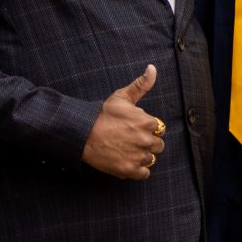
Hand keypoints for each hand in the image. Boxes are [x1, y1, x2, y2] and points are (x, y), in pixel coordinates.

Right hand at [82, 64, 165, 179]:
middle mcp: (146, 140)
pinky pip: (144, 174)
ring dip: (143, 156)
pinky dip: (138, 170)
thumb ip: (141, 85)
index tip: (135, 128)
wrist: (82, 134)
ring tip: (128, 150)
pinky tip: (127, 161)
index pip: (159, 128)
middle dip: (148, 143)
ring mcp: (138, 156)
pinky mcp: (130, 170)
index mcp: (147, 122)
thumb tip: (153, 68)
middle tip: (131, 140)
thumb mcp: (122, 96)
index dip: (148, 128)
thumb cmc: (102, 114)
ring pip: (151, 159)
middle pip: (158, 145)